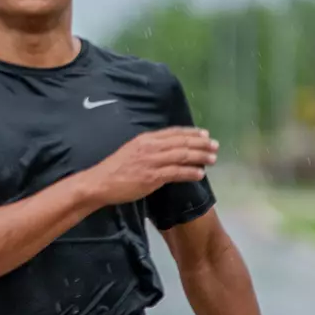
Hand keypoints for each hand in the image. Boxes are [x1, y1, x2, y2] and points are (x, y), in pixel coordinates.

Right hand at [87, 127, 217, 206]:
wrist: (99, 182)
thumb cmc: (114, 169)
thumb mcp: (131, 151)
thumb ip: (148, 149)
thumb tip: (165, 150)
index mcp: (145, 139)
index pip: (173, 132)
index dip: (191, 133)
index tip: (204, 134)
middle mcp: (150, 147)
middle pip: (181, 142)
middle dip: (201, 143)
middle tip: (215, 146)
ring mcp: (152, 161)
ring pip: (182, 155)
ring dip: (200, 156)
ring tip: (212, 158)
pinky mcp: (152, 176)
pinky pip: (177, 172)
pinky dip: (190, 172)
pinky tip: (200, 173)